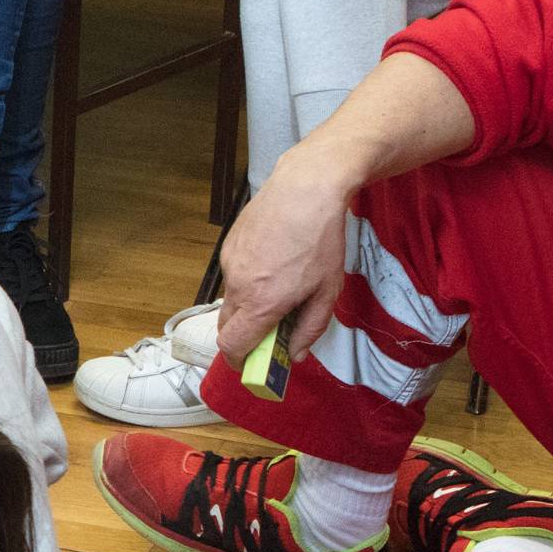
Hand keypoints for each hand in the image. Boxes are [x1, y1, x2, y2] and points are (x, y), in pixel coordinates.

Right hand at [218, 153, 351, 366]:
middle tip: (269, 329)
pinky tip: (271, 260)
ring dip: (246, 305)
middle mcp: (238, 286)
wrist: (305, 188)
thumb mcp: (327, 291)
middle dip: (243, 336)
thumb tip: (295, 356)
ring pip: (230, 299)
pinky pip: (232, 275)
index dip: (239, 361)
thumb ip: (309, 329)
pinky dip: (246, 280)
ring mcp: (229, 264)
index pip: (231, 347)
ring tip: (278, 285)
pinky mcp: (228, 245)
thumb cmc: (321, 241)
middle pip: (226, 327)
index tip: (253, 363)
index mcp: (261, 303)